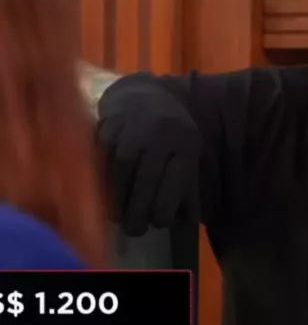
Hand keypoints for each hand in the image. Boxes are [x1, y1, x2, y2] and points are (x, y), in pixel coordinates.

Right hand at [97, 83, 200, 235]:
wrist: (143, 95)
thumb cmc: (169, 134)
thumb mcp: (188, 154)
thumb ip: (187, 188)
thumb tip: (184, 224)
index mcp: (183, 142)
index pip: (175, 181)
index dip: (166, 206)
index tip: (159, 223)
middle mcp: (159, 133)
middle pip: (146, 178)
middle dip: (139, 209)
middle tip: (134, 230)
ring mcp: (131, 128)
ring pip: (122, 170)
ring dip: (118, 199)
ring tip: (117, 217)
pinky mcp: (108, 126)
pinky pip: (103, 159)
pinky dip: (103, 181)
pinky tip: (103, 196)